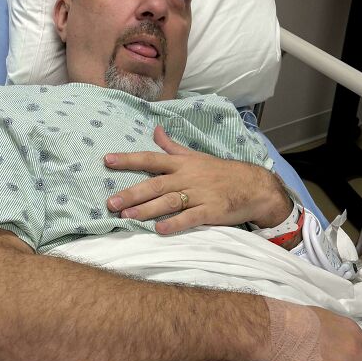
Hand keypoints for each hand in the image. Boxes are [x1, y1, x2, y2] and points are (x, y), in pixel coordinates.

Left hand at [104, 125, 288, 233]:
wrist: (254, 186)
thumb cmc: (220, 172)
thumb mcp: (196, 156)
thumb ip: (172, 147)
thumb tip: (155, 130)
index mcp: (182, 164)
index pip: (151, 159)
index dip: (129, 159)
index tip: (107, 160)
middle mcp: (187, 177)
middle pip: (155, 184)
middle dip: (131, 193)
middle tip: (111, 202)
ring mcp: (199, 194)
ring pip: (168, 201)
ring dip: (146, 209)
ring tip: (127, 217)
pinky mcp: (211, 211)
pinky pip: (190, 218)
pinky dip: (175, 223)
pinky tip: (159, 230)